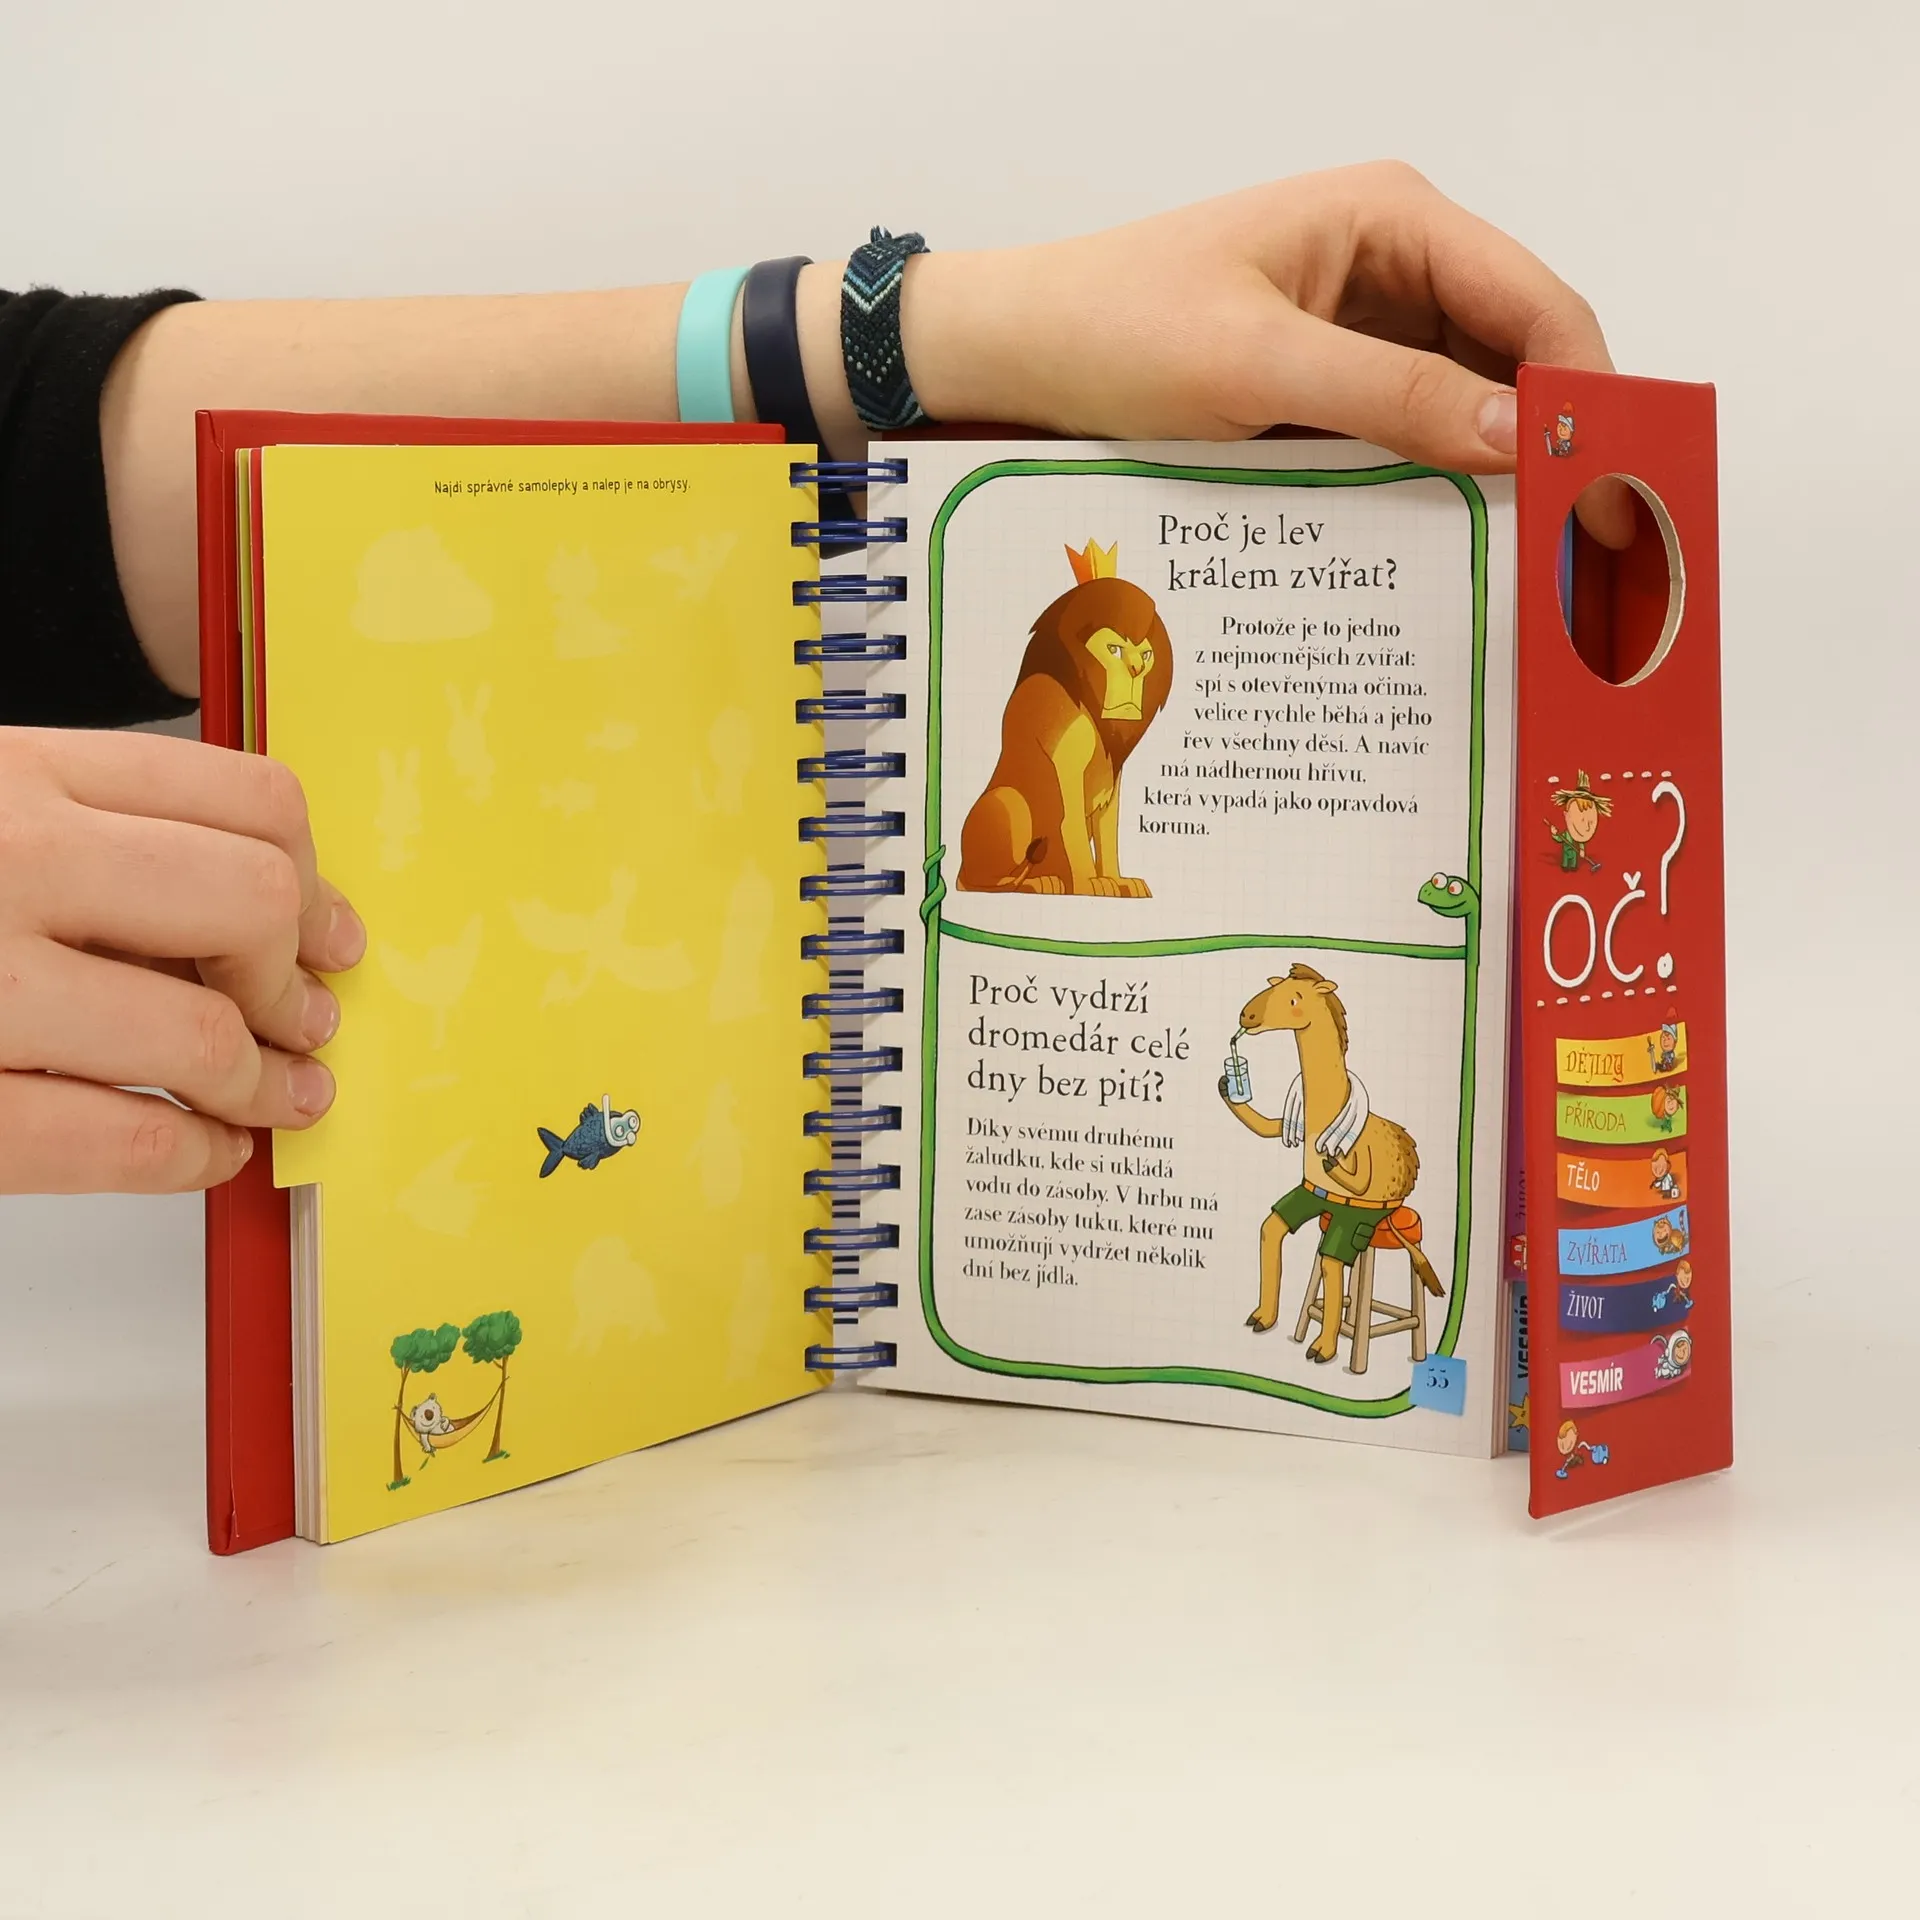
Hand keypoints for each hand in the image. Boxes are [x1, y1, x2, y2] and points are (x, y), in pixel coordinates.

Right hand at [0, 729, 362, 1192]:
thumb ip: (98, 842)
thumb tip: (265, 922)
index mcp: (24, 775)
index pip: (249, 801)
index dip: (316, 884)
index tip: (329, 936)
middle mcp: (10, 859)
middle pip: (251, 901)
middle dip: (294, 979)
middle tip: (307, 1020)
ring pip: (202, 1034)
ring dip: (263, 1084)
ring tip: (276, 1097)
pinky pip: (123, 1143)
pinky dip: (191, 1157)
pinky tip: (205, 1149)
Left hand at [904, 161, 1632, 544]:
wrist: (1013, 355)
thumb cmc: (1113, 329)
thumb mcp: (1257, 366)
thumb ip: (1391, 397)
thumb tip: (1520, 433)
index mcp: (1393, 219)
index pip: (1536, 302)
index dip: (1585, 392)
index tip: (1608, 489)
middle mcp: (1393, 266)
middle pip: (1512, 358)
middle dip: (1546, 441)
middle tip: (1574, 547)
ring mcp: (1360, 330)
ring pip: (1462, 407)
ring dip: (1487, 473)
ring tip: (1522, 560)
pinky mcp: (1323, 389)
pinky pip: (1402, 436)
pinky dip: (1426, 484)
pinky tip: (1442, 544)